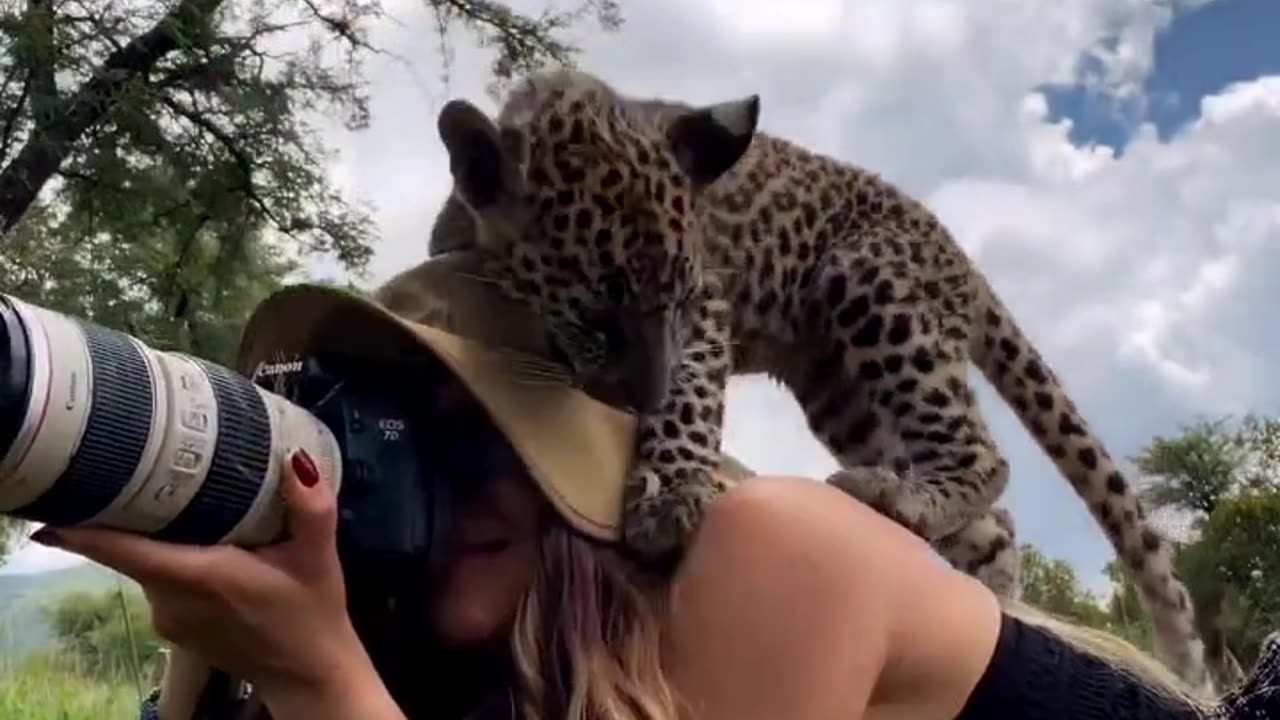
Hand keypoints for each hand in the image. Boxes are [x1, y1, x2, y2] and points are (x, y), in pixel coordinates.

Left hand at [30, 447, 404, 718]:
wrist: (308, 675)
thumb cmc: (313, 612)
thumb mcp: (320, 557)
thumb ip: (311, 508)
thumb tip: (294, 457)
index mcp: (200, 577)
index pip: (124, 550)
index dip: (84, 528)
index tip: (57, 500)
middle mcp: (171, 600)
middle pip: (130, 548)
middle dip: (126, 510)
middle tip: (133, 462)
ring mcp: (167, 618)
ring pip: (145, 564)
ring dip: (151, 534)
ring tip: (171, 492)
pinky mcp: (172, 628)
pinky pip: (157, 581)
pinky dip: (166, 557)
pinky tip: (195, 538)